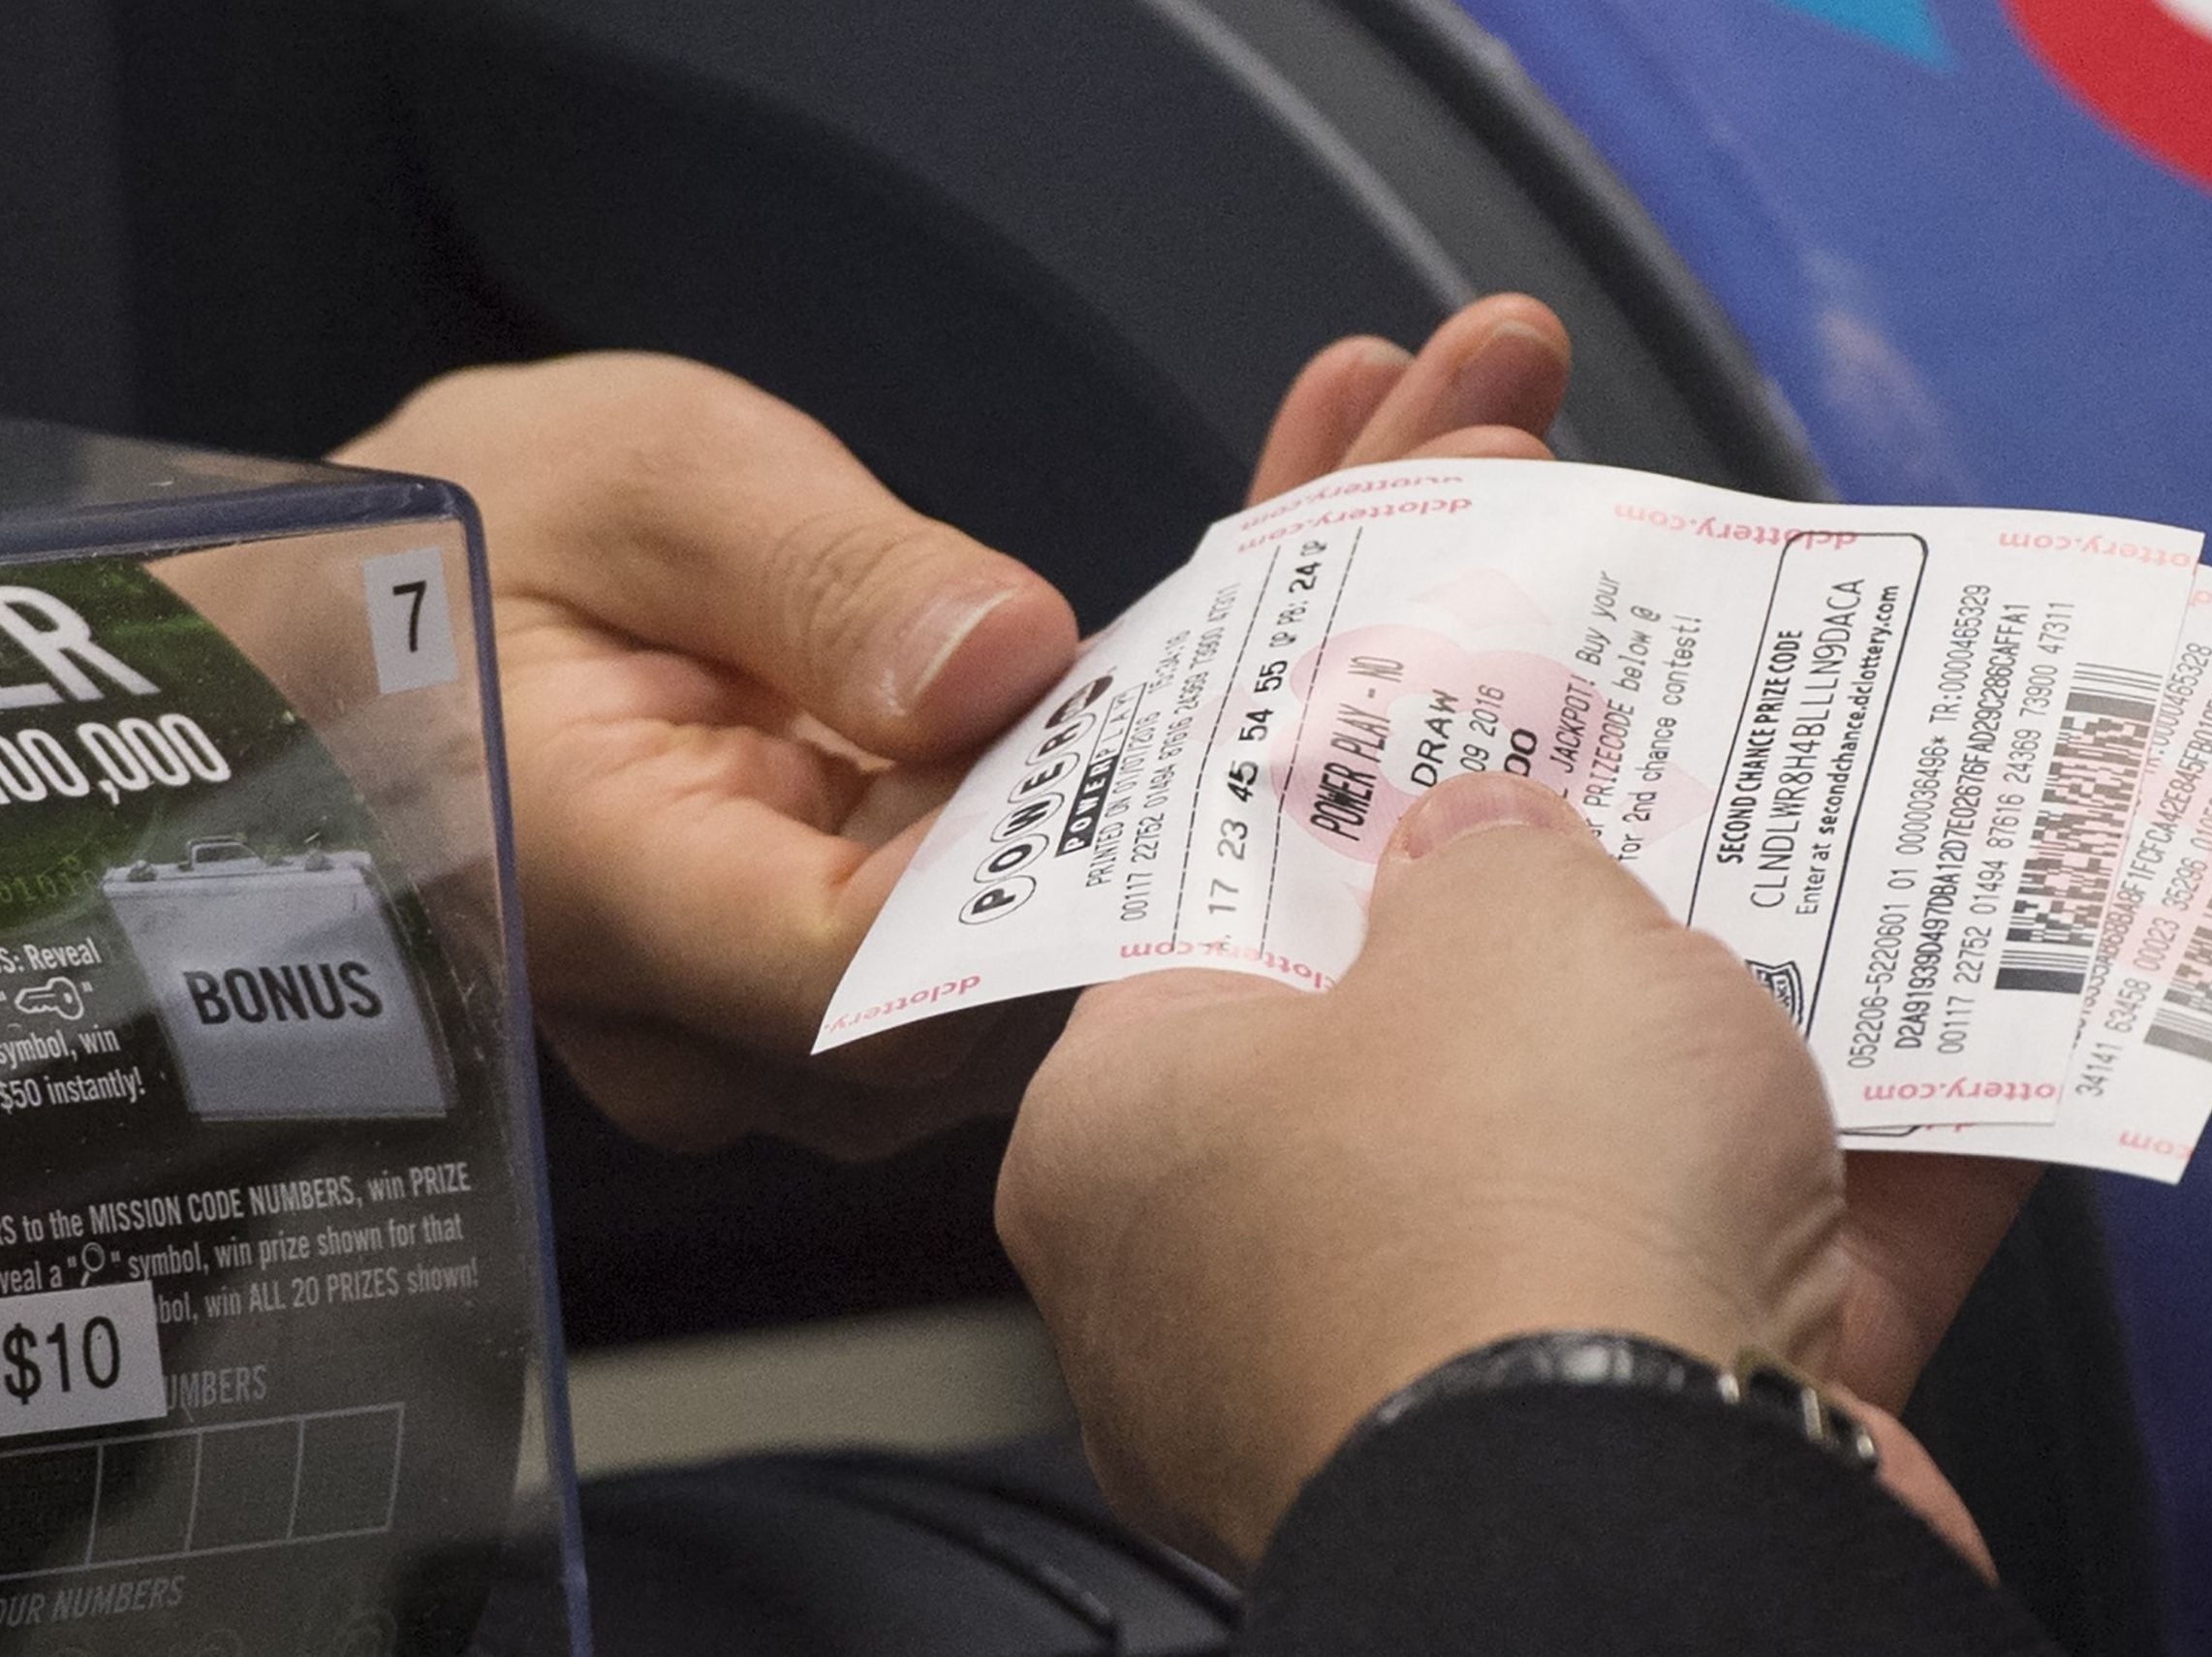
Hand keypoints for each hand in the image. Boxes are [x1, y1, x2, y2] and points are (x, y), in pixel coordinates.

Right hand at [330, 297, 1569, 1150]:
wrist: (387, 635)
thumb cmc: (463, 549)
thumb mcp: (635, 491)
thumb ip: (810, 590)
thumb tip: (1002, 670)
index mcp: (622, 900)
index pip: (895, 970)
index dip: (1103, 859)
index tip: (1299, 686)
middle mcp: (731, 1019)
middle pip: (1039, 950)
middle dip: (1265, 725)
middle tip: (1452, 480)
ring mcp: (814, 1020)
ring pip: (1075, 928)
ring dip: (1258, 711)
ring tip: (1415, 466)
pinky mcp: (880, 970)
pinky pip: (1050, 890)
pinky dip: (1180, 740)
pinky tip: (1305, 564)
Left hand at [998, 773, 1994, 1573]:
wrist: (1654, 1524)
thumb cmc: (1498, 1216)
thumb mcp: (1504, 925)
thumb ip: (1489, 855)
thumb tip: (1486, 843)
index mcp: (1130, 1140)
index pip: (1203, 952)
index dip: (1329, 852)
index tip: (1420, 781)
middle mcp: (1235, 1292)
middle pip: (1404, 1076)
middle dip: (1538, 967)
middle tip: (1629, 842)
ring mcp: (1409, 1398)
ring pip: (1579, 1195)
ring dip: (1707, 1084)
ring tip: (1817, 941)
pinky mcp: (1587, 1480)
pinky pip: (1714, 1310)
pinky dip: (1836, 1216)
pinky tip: (1954, 1098)